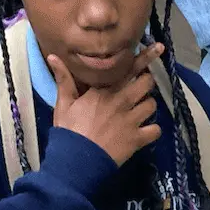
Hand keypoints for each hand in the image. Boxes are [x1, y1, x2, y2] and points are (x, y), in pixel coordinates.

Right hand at [48, 45, 163, 166]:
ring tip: (141, 109)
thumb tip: (52, 56)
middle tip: (141, 86)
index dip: (145, 57)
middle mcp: (121, 101)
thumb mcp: (63, 103)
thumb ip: (63, 78)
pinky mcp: (136, 139)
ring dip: (148, 105)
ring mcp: (131, 120)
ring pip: (152, 104)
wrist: (75, 161)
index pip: (128, 68)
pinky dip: (153, 130)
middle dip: (146, 82)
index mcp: (105, 90)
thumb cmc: (68, 130)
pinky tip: (146, 131)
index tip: (158, 48)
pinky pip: (155, 130)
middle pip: (146, 82)